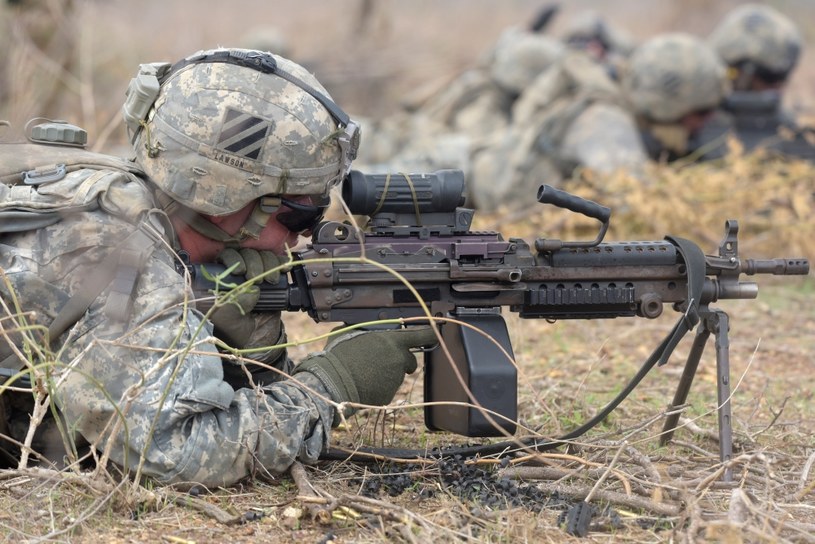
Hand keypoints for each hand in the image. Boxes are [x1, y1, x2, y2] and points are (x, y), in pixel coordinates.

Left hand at [209, 249, 283, 345]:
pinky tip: (285, 269)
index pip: (226, 257)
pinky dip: (282, 263)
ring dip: (269, 264)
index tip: (240, 271)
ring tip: (271, 281)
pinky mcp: (273, 279)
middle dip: (254, 263)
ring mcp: (256, 274)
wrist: (257, 340)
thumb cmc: (234, 330)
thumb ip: (235, 302)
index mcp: (221, 279)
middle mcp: (238, 273)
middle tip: (258, 279)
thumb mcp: (228, 318)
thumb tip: (253, 289)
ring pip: (263, 256)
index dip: (233, 259)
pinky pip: (278, 264)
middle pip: (247, 254)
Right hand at [293, 327, 437, 423]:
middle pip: (410, 360)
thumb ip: (364, 330)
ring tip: (366, 372)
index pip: (422, 335)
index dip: (431, 334)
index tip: (436, 332)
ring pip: (397, 375)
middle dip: (401, 361)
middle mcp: (399, 359)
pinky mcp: (389, 395)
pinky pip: (388, 388)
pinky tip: (364, 383)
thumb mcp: (349, 332)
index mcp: (393, 341)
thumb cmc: (339, 354)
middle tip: (382, 361)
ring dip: (387, 373)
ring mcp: (395, 379)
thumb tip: (363, 329)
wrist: (334, 383)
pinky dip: (380, 387)